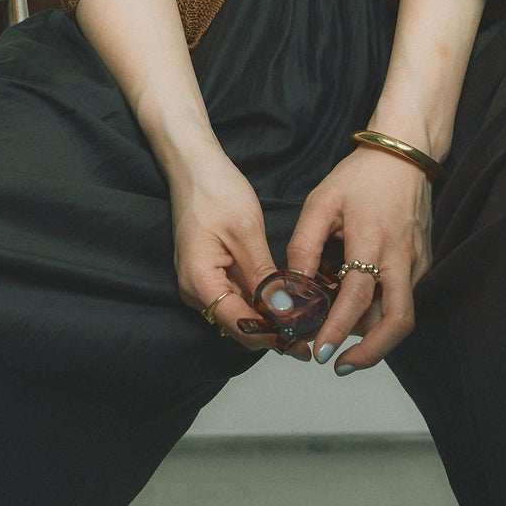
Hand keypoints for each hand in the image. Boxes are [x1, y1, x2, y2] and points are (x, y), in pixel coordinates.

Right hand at [168, 151, 313, 359]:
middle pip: (238, 326)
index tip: (305, 339)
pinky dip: (260, 302)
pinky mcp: (210, 273)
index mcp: (200, 282)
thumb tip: (284, 313)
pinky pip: (236, 297)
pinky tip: (286, 298)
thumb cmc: (217, 192)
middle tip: (312, 331)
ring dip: (269, 318)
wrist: (194, 166)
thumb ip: (264, 276)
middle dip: (274, 332)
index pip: (239, 325)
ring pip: (239, 314)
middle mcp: (195, 291)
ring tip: (305, 317)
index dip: (273, 336)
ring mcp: (201, 283)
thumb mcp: (246, 232)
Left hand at [285, 146, 433, 372]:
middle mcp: (401, 257)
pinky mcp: (424, 261)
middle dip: (371, 353)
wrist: (404, 154)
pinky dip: (383, 312)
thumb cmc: (359, 176)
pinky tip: (360, 310)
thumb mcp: (321, 202)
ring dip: (375, 334)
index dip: (339, 329)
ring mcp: (418, 261)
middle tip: (341, 365)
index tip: (321, 352)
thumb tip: (294, 287)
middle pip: (398, 321)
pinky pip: (405, 297)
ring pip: (403, 314)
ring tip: (344, 338)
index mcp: (372, 240)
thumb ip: (304, 245)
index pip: (357, 297)